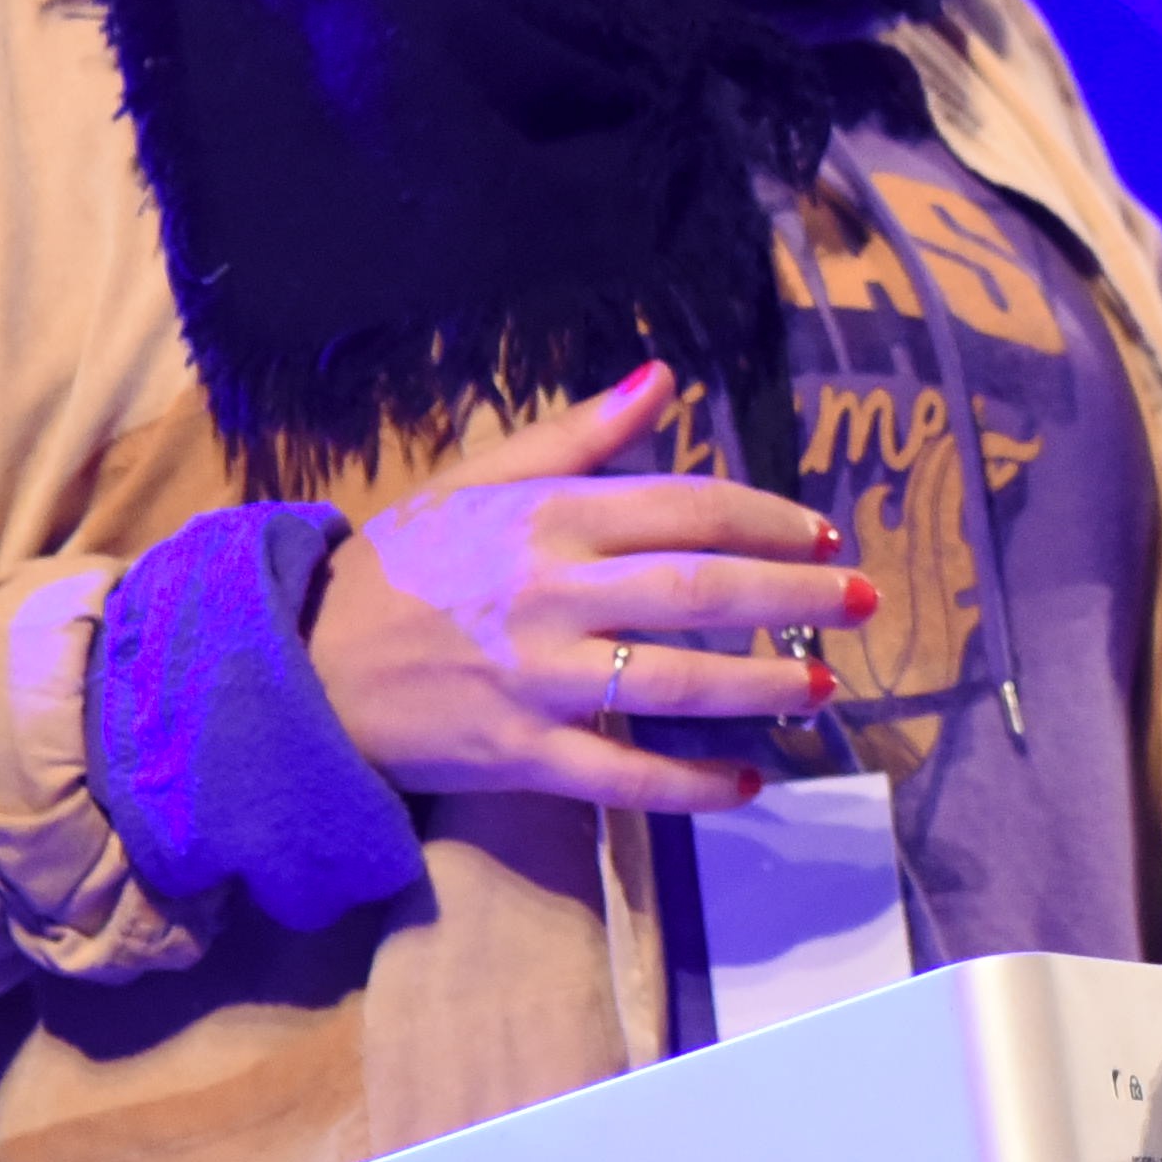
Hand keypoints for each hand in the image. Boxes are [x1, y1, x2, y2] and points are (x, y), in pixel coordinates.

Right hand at [304, 366, 874, 812]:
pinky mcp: (518, 753)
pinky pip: (620, 775)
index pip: (689, 507)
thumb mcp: (480, 480)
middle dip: (796, 596)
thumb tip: (664, 377)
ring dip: (761, 686)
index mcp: (549, 517)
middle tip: (863, 602)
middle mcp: (551, 591)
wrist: (298, 663)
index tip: (824, 536)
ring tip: (823, 689)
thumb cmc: (401, 567)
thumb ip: (579, 435)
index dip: (770, 519)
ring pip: (674, 681)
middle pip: (701, 589)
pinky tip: (744, 784)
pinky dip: (686, 784)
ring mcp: (537, 677)